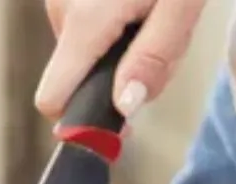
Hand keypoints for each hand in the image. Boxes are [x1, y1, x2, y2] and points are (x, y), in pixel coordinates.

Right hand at [36, 0, 205, 119]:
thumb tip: (123, 108)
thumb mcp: (182, 6)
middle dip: (120, 72)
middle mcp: (62, 7)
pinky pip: (85, 21)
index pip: (53, 99)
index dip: (84, 118)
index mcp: (85, 21)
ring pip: (84, 48)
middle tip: (164, 36)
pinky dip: (115, 19)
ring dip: (122, 43)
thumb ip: (153, 59)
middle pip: (77, 75)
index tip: (118, 121)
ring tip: (157, 7)